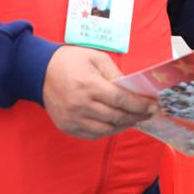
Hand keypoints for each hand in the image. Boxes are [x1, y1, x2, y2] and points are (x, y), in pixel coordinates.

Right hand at [42, 46, 157, 139]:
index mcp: (89, 85)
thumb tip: (133, 90)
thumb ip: (115, 74)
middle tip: (148, 113)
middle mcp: (80, 105)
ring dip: (124, 125)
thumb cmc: (70, 61)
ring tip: (134, 119)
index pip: (121, 100)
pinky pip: (93, 135)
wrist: (39, 71)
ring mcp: (72, 119)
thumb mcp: (96, 58)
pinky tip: (116, 123)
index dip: (140, 105)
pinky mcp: (67, 127)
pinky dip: (108, 131)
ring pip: (106, 130)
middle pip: (116, 117)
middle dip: (136, 116)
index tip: (153, 106)